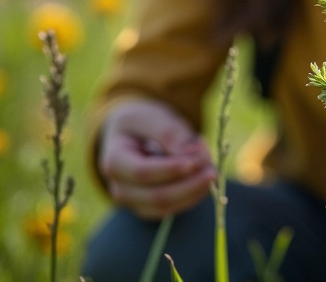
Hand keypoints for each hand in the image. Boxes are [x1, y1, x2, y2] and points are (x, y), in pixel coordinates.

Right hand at [98, 99, 215, 218]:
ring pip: (167, 207)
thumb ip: (169, 132)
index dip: (169, 170)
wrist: (131, 133)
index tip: (194, 160)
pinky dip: (192, 195)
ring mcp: (133, 202)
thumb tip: (189, 154)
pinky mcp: (149, 207)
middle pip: (156, 196)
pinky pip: (172, 208)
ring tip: (211, 168)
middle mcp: (119, 187)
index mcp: (114, 161)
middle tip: (212, 167)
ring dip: (194, 190)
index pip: (142, 173)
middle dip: (188, 184)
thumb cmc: (141, 122)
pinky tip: (204, 176)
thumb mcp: (152, 117)